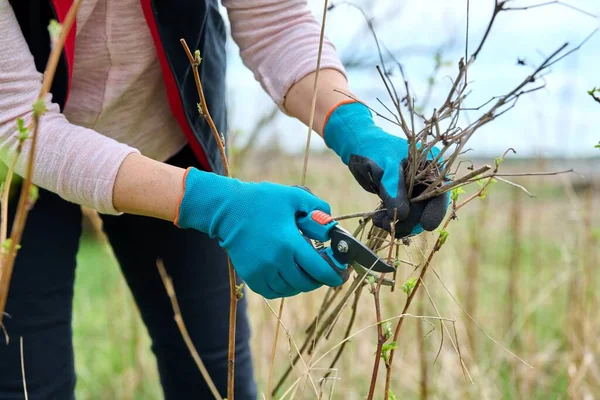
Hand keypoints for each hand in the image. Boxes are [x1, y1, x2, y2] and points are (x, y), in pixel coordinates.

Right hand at [174, 168, 346, 298]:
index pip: (319, 270)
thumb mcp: (293, 196)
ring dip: (303, 283)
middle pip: (306, 283)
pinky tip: (289, 275)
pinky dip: (285, 287)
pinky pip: (274, 292)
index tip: (342, 275)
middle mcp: (275, 262)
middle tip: (325, 270)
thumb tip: (331, 226)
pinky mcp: (251, 277)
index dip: (334, 276)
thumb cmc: (262, 200)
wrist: (228, 210)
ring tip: (307, 271)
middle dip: (320, 279)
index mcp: (289, 243)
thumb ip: (317, 208)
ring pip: (291, 289)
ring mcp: (261, 272)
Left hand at [323, 100, 448, 237]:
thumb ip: (394, 188)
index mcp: (430, 165)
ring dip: (398, 223)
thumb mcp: (386, 166)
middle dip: (410, 220)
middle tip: (388, 223)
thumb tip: (402, 214)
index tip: (426, 224)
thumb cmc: (374, 148)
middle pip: (427, 209)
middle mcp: (426, 180)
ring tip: (378, 220)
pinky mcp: (402, 198)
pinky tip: (378, 219)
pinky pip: (402, 216)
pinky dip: (392, 221)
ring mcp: (414, 191)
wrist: (358, 146)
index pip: (440, 191)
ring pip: (414, 216)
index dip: (436, 209)